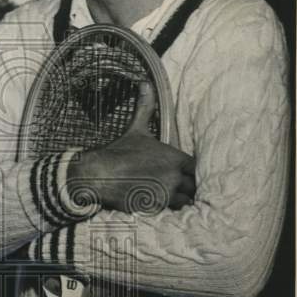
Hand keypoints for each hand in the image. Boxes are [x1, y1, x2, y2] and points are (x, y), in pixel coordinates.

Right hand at [68, 82, 195, 212]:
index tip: (185, 172)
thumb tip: (144, 82)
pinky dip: (169, 211)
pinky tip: (161, 205)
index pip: (198, 168)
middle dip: (189, 187)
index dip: (192, 171)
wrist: (98, 174)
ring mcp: (166, 194)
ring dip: (181, 200)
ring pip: (186, 202)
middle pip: (195, 186)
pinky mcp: (156, 208)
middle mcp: (174, 176)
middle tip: (179, 186)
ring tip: (172, 197)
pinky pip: (171, 213)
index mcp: (174, 157)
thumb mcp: (135, 129)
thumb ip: (145, 107)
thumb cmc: (118, 152)